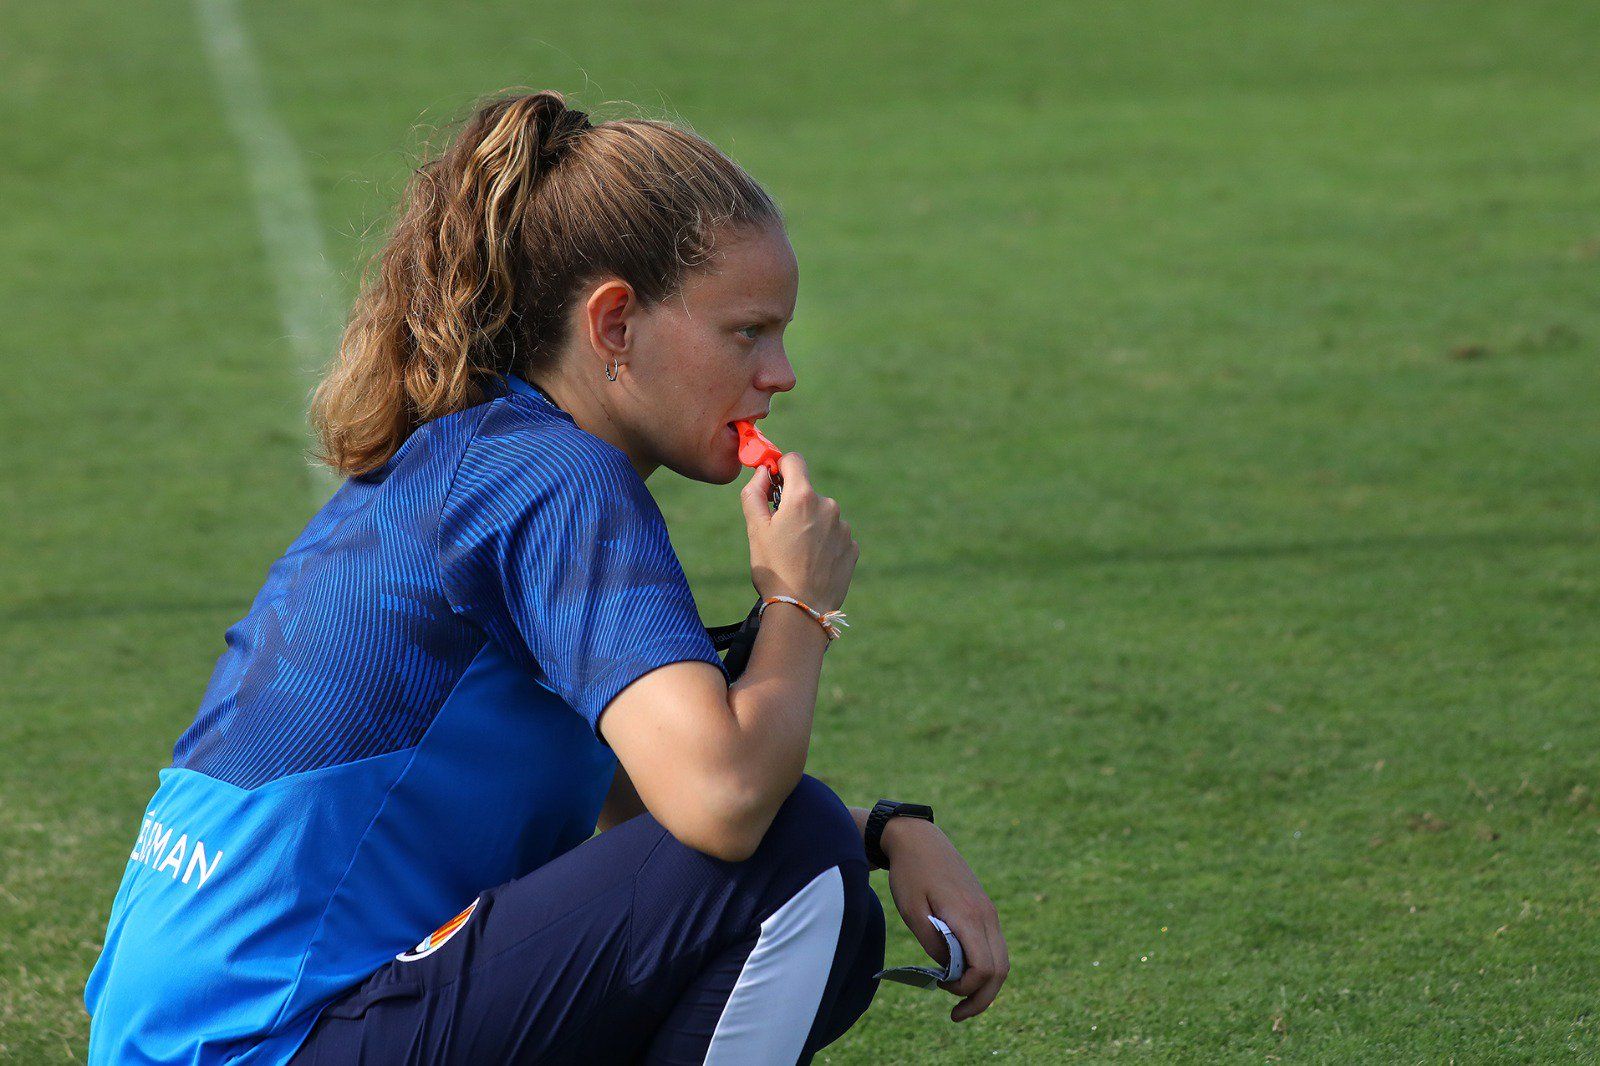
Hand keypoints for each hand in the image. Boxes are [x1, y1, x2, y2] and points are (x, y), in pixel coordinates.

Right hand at [741, 452, 857, 613]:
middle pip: (808, 493)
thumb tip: (763, 472)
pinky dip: (824, 544)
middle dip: (795, 506)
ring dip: (811, 527)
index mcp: (802, 497)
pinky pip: (835, 536)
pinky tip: (813, 564)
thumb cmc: (774, 569)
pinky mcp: (852, 546)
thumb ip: (755, 492)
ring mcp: (844, 527)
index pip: (794, 461)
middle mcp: (828, 506)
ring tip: (798, 555)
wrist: (802, 609)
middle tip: (782, 535)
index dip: (782, 467)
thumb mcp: (755, 529)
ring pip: (823, 516)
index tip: (774, 482)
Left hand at [880, 818, 1009, 1021]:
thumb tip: (950, 969)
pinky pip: (994, 947)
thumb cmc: (910, 873)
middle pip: (1001, 970)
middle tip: (956, 1013)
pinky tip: (962, 973)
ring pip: (1002, 960)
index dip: (966, 989)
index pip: (984, 968)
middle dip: (981, 998)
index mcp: (968, 915)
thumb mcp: (911, 911)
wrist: (919, 838)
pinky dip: (984, 967)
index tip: (941, 987)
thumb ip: (933, 943)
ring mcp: (989, 912)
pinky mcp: (985, 910)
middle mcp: (986, 915)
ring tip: (960, 998)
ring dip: (985, 985)